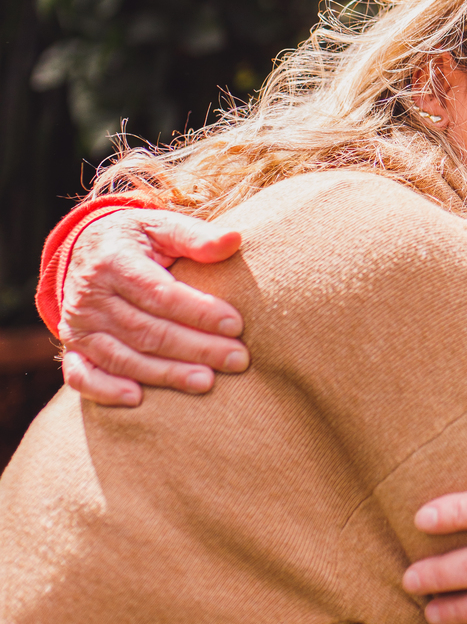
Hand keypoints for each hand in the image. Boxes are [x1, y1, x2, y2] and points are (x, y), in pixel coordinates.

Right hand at [59, 210, 247, 407]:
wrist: (85, 248)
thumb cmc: (136, 238)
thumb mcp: (161, 225)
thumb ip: (195, 235)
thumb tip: (234, 240)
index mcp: (114, 260)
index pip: (161, 293)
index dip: (199, 311)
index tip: (236, 324)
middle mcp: (90, 295)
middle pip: (147, 330)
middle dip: (196, 348)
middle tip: (236, 359)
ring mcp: (78, 325)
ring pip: (123, 357)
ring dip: (165, 374)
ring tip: (206, 381)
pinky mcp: (73, 347)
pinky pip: (81, 375)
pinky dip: (105, 390)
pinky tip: (137, 399)